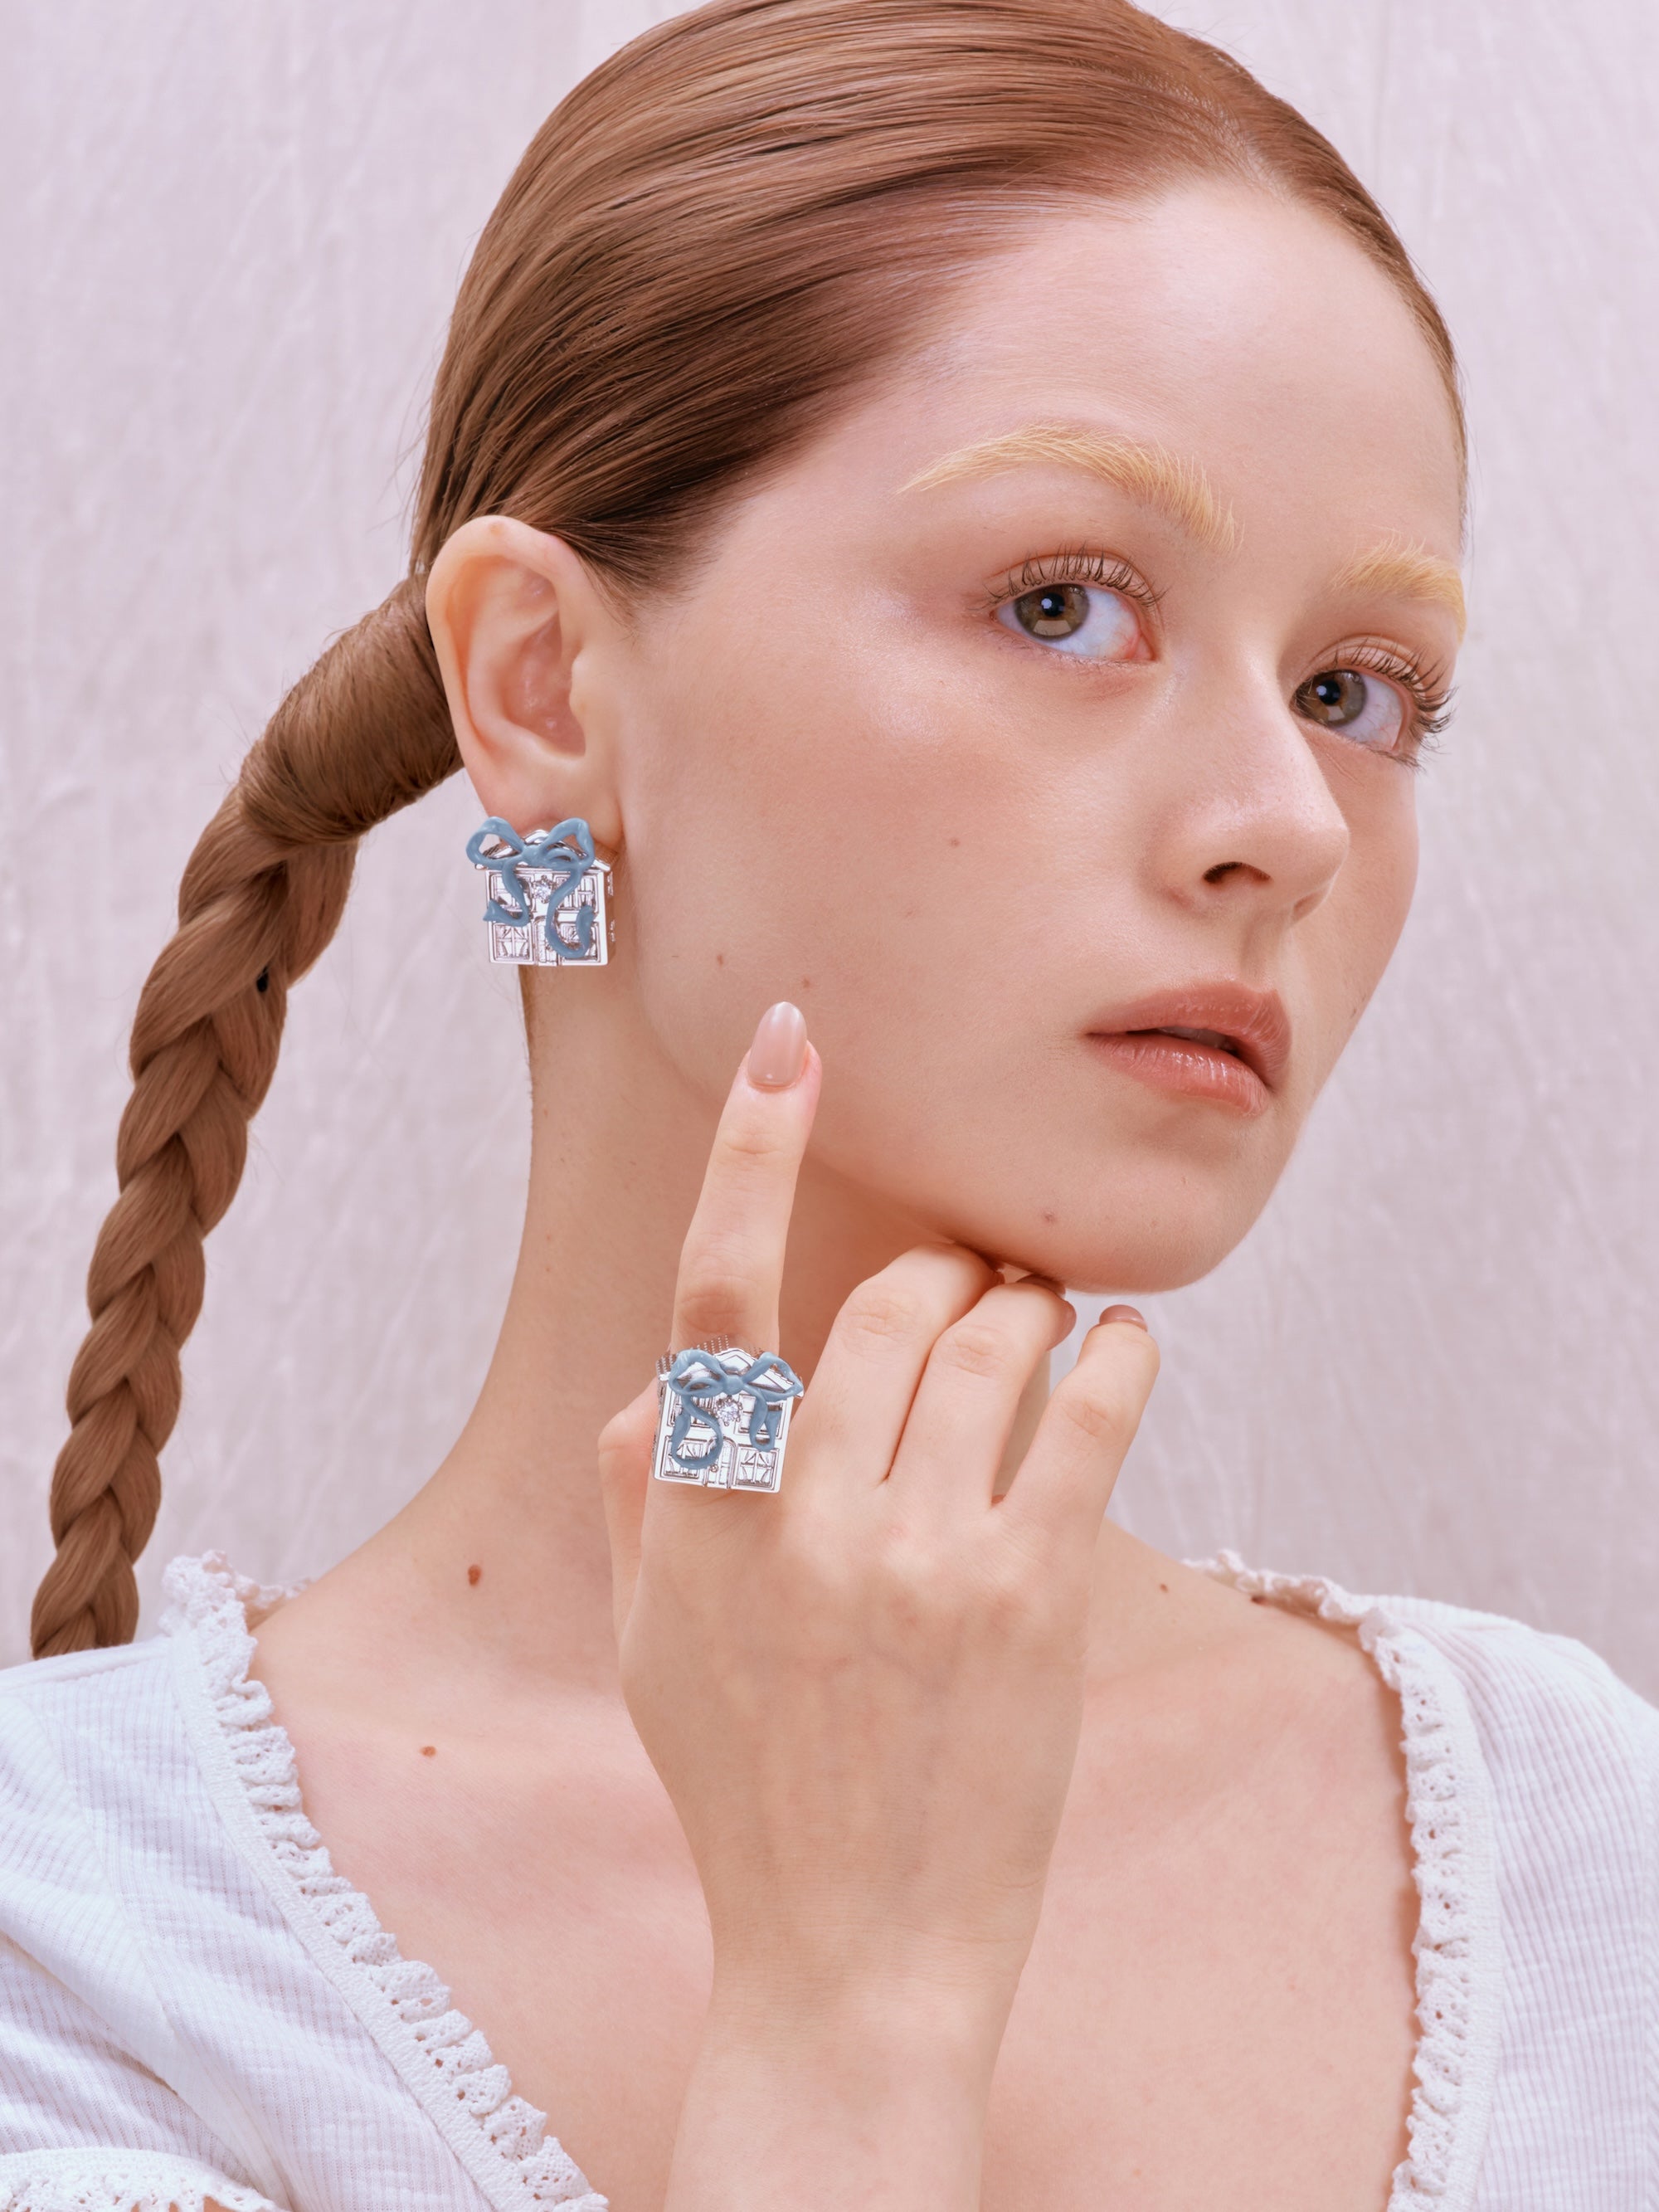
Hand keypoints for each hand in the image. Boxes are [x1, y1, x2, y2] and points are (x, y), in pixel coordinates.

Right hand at [598, 1002, 1158, 2210]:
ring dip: (1028, 1304)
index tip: (794, 1046)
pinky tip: (1115, 1347)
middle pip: (892, 1302)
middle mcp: (804, 1515)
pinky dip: (1110, 1356)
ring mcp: (921, 1556)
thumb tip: (664, 1378)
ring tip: (1039, 1320)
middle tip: (976, 1279)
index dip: (753, 1150)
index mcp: (697, 1511)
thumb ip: (631, 1492)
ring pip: (993, 1342)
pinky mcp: (1029, 1598)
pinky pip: (1086, 1418)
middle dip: (946, 1268)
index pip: (717, 1289)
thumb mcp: (645, 1643)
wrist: (850, 1951)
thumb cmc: (743, 1790)